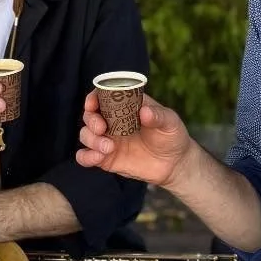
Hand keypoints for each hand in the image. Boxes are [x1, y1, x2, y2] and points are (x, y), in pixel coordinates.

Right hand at [76, 90, 192, 187]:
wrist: (175, 164)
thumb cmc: (173, 136)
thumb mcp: (170, 122)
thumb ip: (159, 116)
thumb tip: (144, 112)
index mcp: (126, 106)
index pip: (103, 96)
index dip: (94, 98)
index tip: (92, 103)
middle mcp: (113, 121)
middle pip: (90, 115)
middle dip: (91, 120)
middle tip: (102, 128)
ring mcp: (108, 139)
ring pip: (86, 135)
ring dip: (91, 140)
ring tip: (109, 148)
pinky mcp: (106, 158)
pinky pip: (86, 156)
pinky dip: (86, 156)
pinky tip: (97, 158)